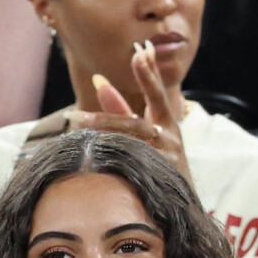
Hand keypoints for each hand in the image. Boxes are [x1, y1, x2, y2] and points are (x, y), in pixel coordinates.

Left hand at [65, 43, 190, 182]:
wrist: (180, 208)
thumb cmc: (159, 166)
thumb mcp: (143, 136)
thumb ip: (121, 109)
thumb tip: (97, 79)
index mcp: (168, 125)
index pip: (158, 94)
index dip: (149, 73)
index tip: (142, 50)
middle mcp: (171, 139)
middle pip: (146, 113)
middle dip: (128, 96)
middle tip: (111, 78)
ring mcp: (166, 159)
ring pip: (133, 137)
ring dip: (104, 126)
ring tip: (78, 119)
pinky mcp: (158, 178)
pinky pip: (129, 161)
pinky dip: (110, 153)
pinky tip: (89, 149)